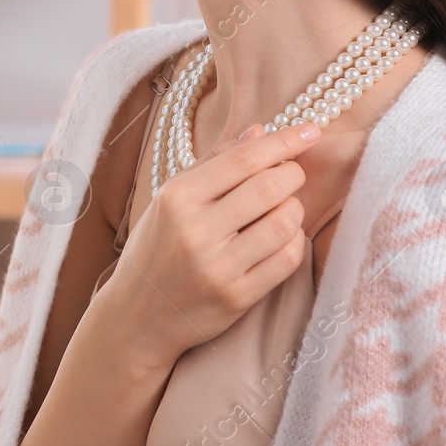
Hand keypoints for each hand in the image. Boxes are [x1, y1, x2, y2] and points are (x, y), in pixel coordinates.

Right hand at [97, 121, 321, 367]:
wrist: (135, 315)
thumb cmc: (157, 248)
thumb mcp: (171, 199)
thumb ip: (214, 162)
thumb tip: (259, 130)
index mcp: (176, 197)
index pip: (243, 159)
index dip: (284, 141)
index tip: (310, 130)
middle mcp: (195, 231)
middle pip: (269, 187)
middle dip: (293, 175)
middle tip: (291, 175)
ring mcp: (217, 267)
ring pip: (284, 223)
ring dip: (294, 210)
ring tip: (282, 209)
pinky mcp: (236, 297)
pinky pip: (286, 260)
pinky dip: (294, 242)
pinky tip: (281, 238)